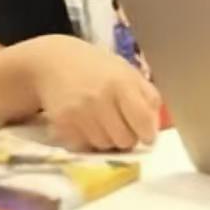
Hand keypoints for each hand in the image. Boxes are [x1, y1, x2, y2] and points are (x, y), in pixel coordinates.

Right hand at [17, 35, 161, 151]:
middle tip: (124, 128)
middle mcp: (100, 98)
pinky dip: (88, 141)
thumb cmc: (99, 68)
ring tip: (105, 124)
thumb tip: (155, 127)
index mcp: (122, 83)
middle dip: (128, 138)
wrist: (55, 63)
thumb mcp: (128, 73)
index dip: (148, 134)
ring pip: (104, 146)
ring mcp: (79, 112)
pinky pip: (83, 146)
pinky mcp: (61, 124)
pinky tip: (87, 126)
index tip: (148, 136)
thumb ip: (148, 97)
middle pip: (124, 139)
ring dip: (108, 140)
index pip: (142, 120)